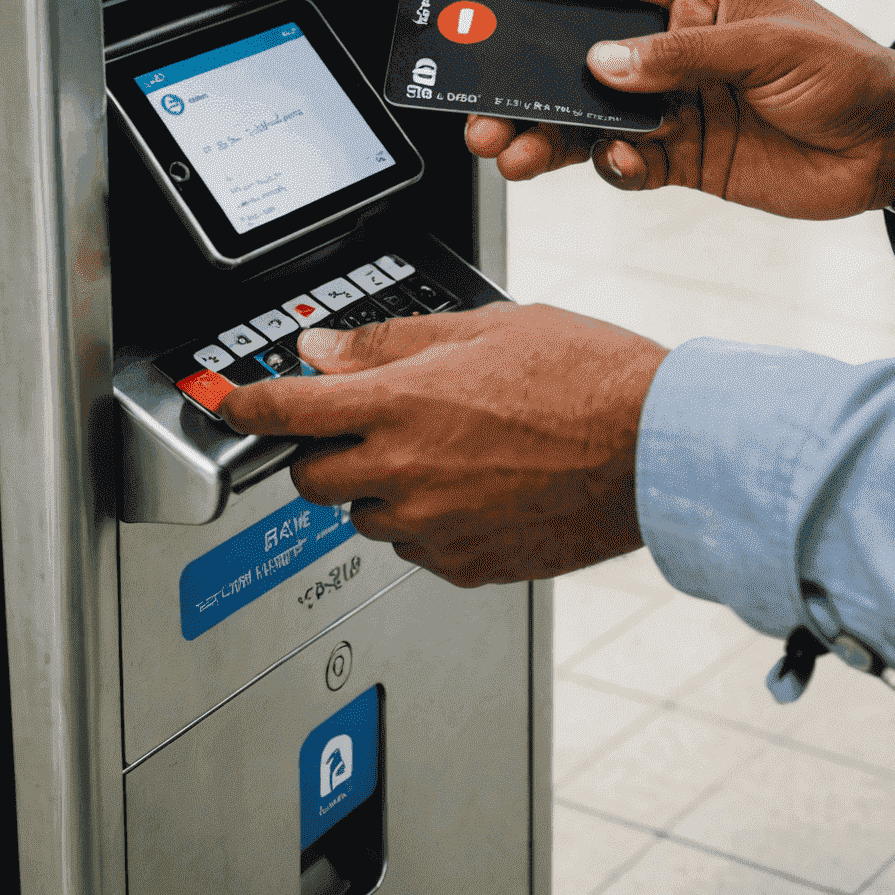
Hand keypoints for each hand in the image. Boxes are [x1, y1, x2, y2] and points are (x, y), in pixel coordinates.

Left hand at [221, 304, 665, 586]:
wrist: (657, 448)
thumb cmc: (586, 378)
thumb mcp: (483, 328)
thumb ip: (390, 344)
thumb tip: (324, 350)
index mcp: (403, 403)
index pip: (288, 412)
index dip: (249, 406)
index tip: (237, 406)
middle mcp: (408, 471)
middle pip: (310, 478)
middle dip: (322, 450)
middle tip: (361, 426)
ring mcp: (436, 526)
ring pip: (364, 516)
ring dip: (377, 488)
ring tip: (441, 453)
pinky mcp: (468, 565)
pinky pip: (416, 548)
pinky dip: (426, 523)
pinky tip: (474, 488)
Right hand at [464, 0, 894, 220]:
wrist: (892, 150)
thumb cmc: (845, 71)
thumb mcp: (764, 47)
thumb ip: (677, 57)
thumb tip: (601, 65)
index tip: (492, 7)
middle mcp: (667, 44)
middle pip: (572, 54)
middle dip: (523, 82)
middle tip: (485, 110)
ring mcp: (668, 101)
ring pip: (585, 114)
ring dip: (546, 134)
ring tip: (514, 153)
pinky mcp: (679, 154)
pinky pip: (623, 160)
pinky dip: (611, 166)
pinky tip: (620, 164)